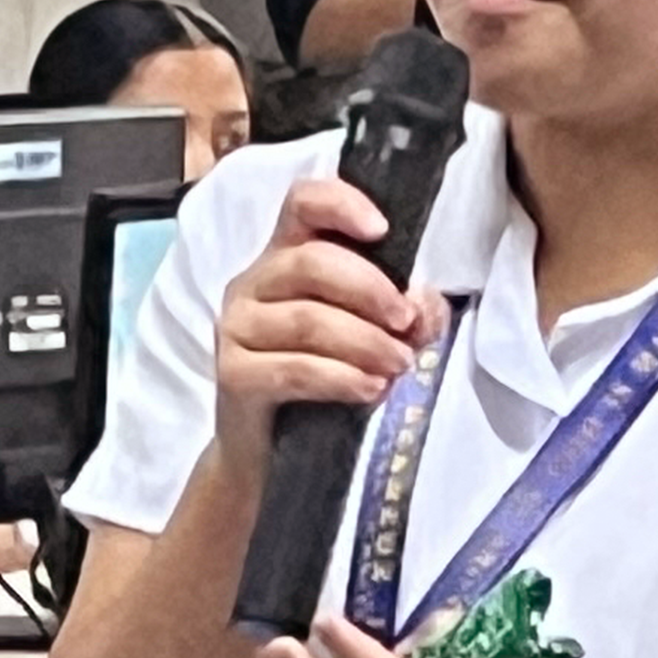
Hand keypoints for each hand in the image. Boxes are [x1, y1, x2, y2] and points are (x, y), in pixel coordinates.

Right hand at [203, 177, 431, 483]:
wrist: (270, 455)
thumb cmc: (322, 380)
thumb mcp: (372, 336)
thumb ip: (405, 314)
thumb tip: (424, 308)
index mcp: (286, 256)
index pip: (303, 203)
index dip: (341, 204)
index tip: (381, 230)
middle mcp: (253, 282)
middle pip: (312, 262)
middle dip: (371, 290)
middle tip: (407, 324)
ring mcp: (237, 327)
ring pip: (308, 319)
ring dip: (366, 342)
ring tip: (399, 365)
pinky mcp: (233, 374)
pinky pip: (294, 368)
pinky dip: (341, 378)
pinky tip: (370, 389)